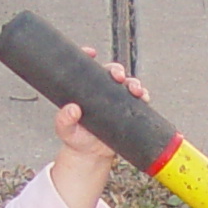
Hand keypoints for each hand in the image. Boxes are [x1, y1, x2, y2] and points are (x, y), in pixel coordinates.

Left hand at [48, 50, 145, 207]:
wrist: (91, 154)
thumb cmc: (75, 138)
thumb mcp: (65, 129)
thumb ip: (64, 120)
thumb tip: (73, 109)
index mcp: (86, 89)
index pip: (87, 67)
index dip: (89, 56)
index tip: (91, 52)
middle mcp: (102, 91)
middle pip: (112, 72)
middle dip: (117, 70)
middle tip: (117, 76)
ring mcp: (117, 100)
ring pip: (128, 84)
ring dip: (134, 82)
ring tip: (135, 89)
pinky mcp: (129, 111)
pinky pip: (138, 100)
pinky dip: (143, 96)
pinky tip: (143, 97)